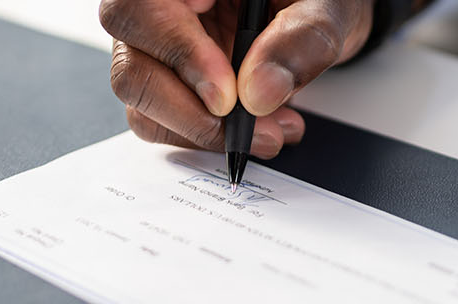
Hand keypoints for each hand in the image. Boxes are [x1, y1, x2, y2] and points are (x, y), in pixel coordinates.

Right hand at [100, 0, 373, 157]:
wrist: (319, 11)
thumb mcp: (326, 7)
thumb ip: (300, 40)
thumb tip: (260, 93)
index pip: (142, 9)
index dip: (178, 52)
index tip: (226, 96)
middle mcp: (157, 7)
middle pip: (131, 63)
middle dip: (189, 111)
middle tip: (247, 128)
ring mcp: (155, 45)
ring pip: (141, 101)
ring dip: (201, 131)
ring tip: (269, 131)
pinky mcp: (166, 80)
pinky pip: (160, 120)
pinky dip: (207, 136)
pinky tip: (259, 128)